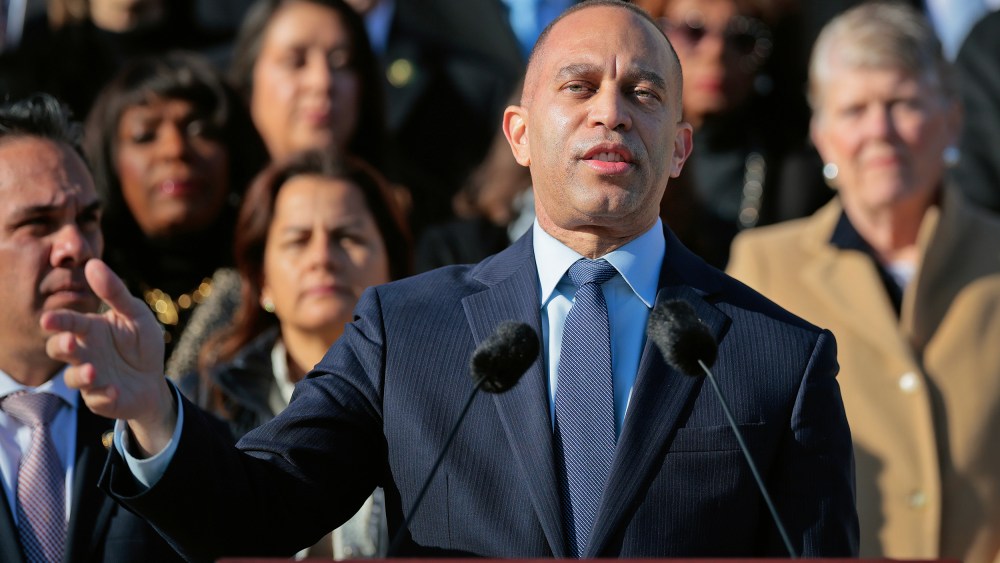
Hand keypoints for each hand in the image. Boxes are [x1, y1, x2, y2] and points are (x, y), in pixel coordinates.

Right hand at [42, 259, 175, 455]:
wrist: (154, 380)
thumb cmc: (141, 342)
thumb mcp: (136, 314)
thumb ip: (115, 293)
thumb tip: (93, 263)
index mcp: (89, 329)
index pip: (69, 322)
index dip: (58, 321)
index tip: (48, 319)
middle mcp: (84, 352)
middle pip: (60, 349)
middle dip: (61, 346)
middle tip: (69, 343)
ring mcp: (89, 377)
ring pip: (73, 377)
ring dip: (82, 374)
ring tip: (94, 370)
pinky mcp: (100, 398)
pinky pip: (97, 398)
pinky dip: (105, 395)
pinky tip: (115, 389)